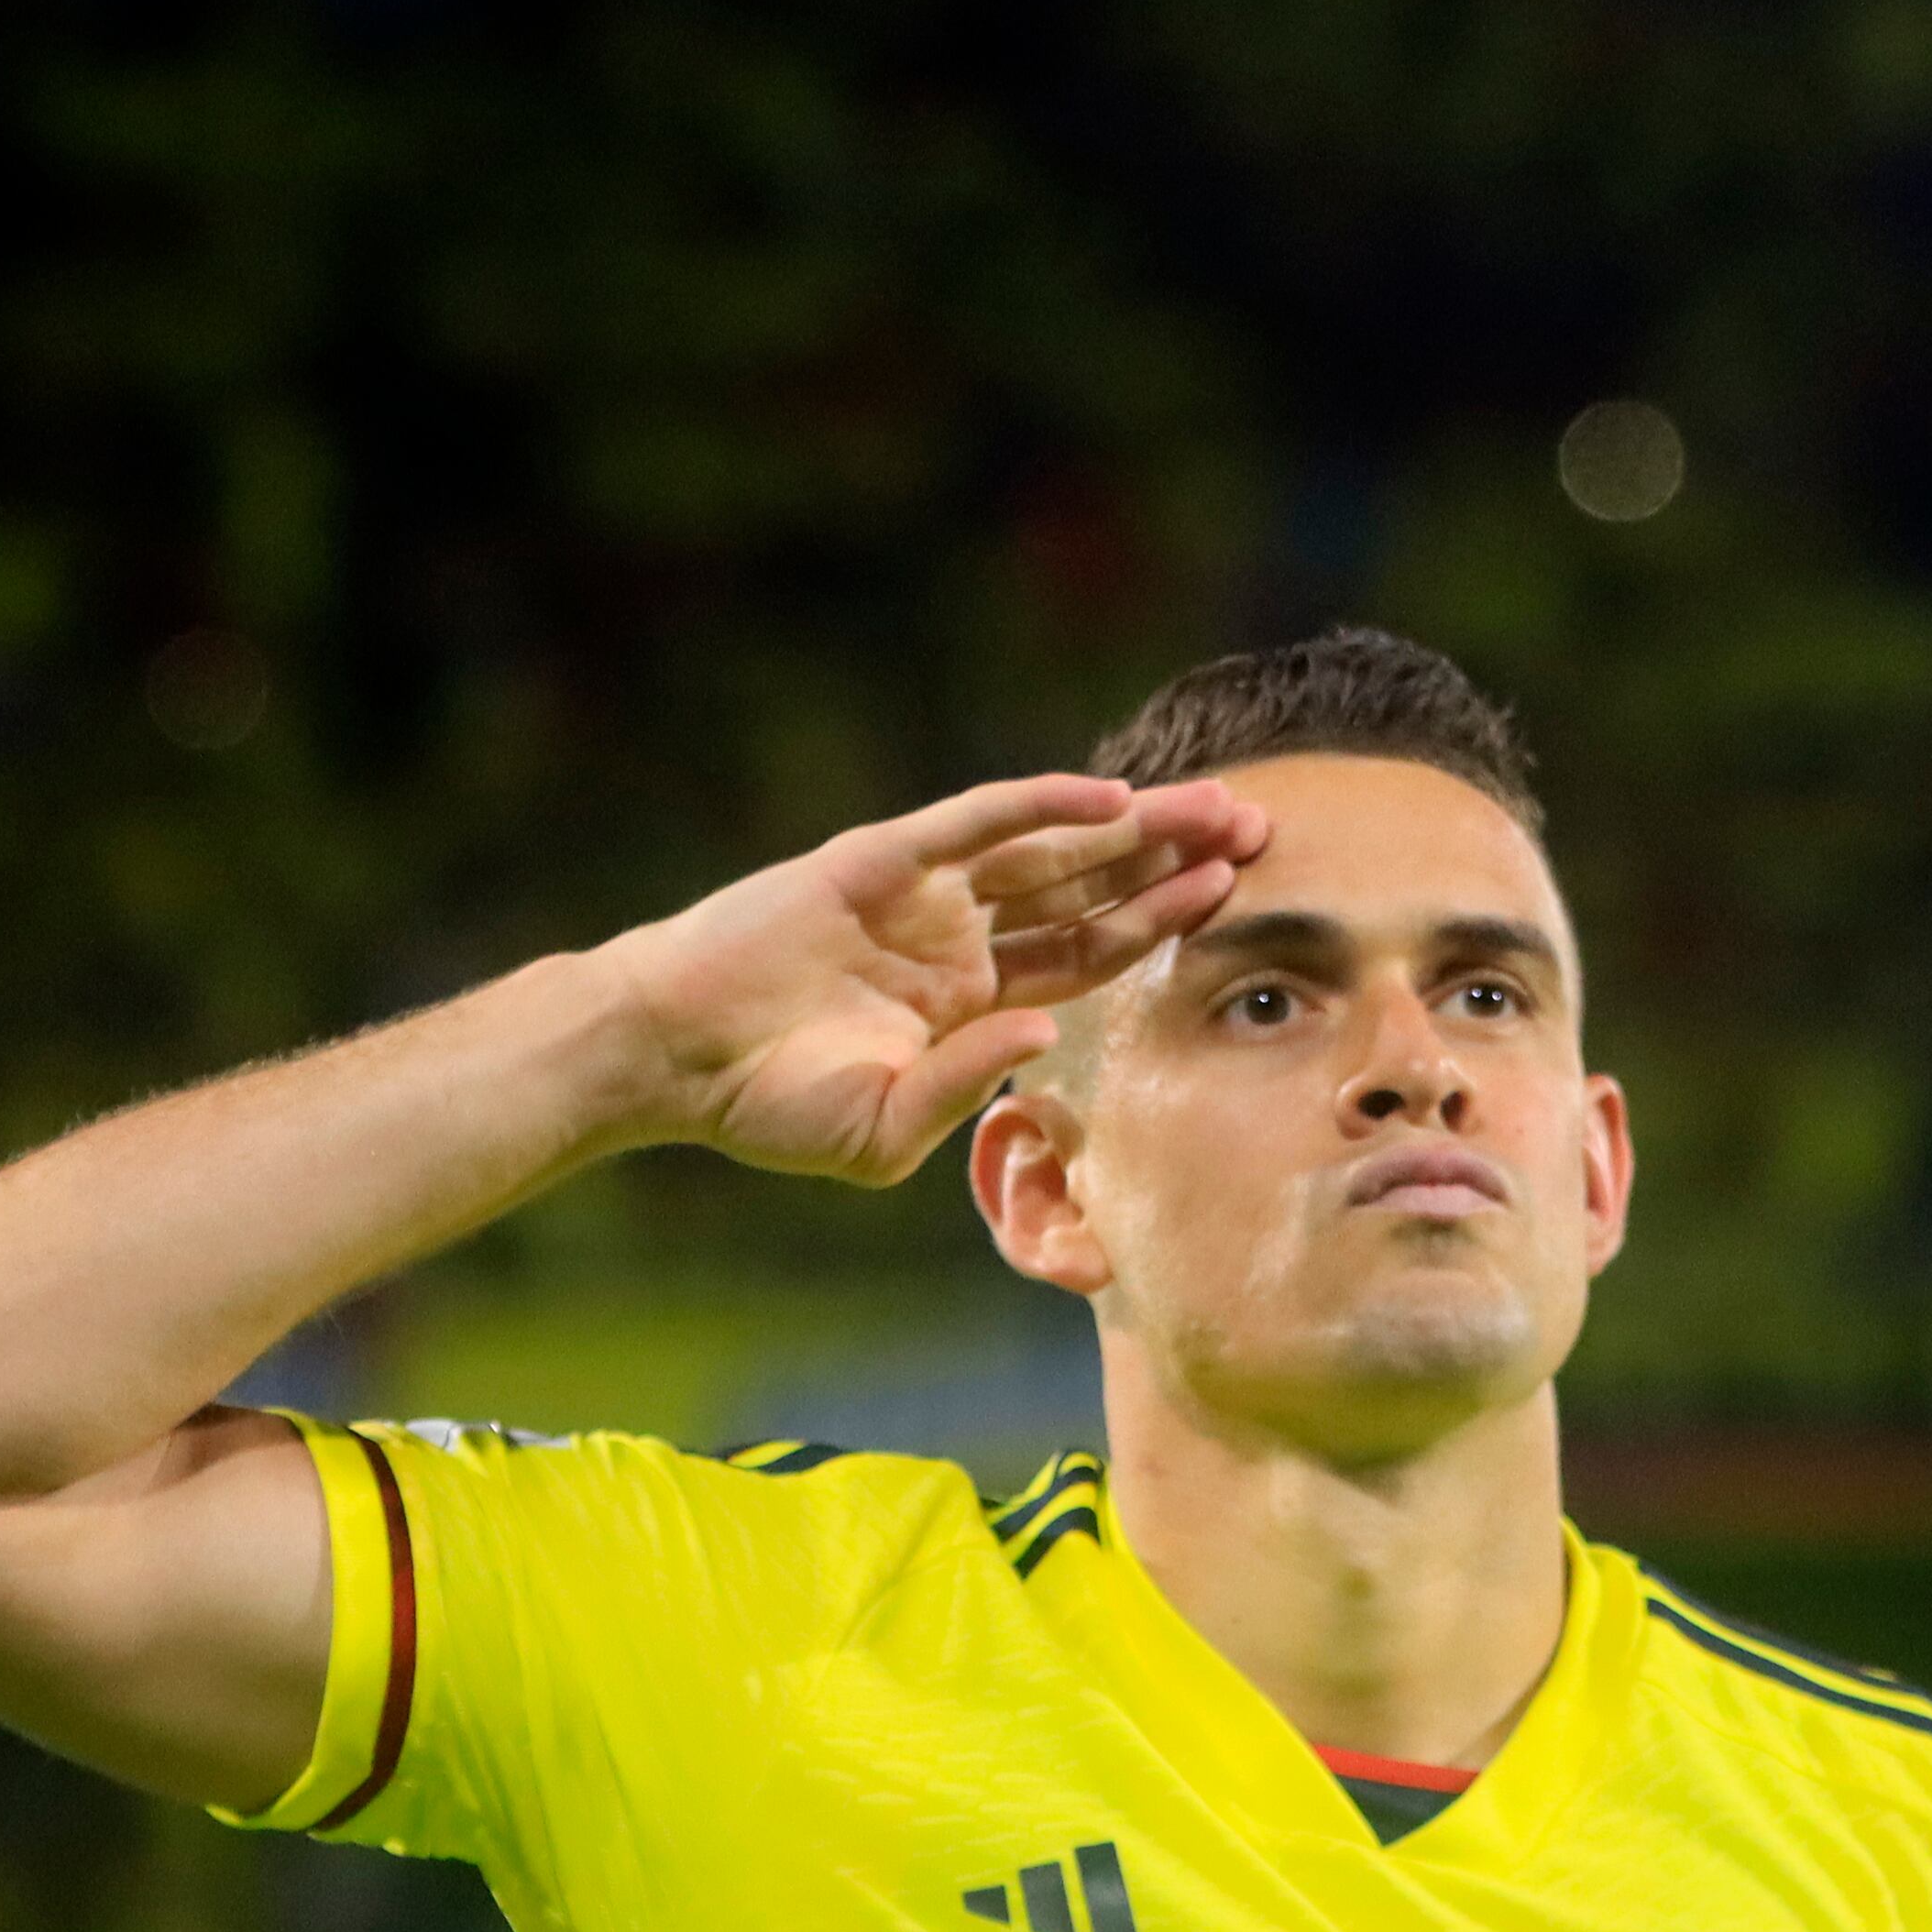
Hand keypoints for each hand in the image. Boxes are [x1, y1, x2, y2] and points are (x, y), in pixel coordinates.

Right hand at [610, 772, 1265, 1183]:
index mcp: (969, 1003)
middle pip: (1088, 889)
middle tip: (1258, 830)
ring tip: (1213, 804)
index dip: (1159, 925)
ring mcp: (921, 893)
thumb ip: (966, 1087)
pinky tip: (1109, 797)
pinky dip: (1039, 806)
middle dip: (1170, 860)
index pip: (1088, 954)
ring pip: (1049, 849)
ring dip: (1131, 827)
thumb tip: (1042, 1038)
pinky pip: (974, 822)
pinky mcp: (879, 860)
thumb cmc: (768, 1107)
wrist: (672, 1056)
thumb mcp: (882, 1133)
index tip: (1234, 900)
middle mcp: (957, 937)